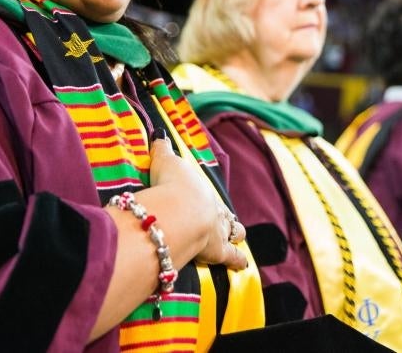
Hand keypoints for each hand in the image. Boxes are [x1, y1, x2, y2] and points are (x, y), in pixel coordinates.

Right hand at [147, 135, 246, 269]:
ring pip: (233, 234)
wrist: (179, 211)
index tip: (214, 205)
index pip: (211, 198)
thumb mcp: (166, 163)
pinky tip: (243, 265)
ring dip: (236, 236)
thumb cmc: (172, 186)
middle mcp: (215, 211)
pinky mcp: (217, 251)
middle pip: (226, 215)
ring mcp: (218, 232)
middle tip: (231, 223)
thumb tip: (159, 134)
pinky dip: (238, 261)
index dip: (213, 203)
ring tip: (238, 239)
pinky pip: (231, 257)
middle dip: (229, 219)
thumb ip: (162, 150)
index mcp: (204, 193)